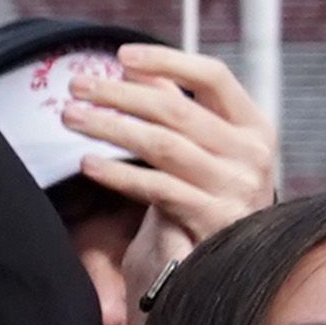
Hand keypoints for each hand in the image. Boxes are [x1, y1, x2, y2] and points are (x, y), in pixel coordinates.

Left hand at [58, 42, 276, 275]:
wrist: (231, 268)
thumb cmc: (209, 198)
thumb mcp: (203, 150)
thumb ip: (178, 109)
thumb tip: (135, 69)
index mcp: (254, 126)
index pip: (213, 77)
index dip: (167, 61)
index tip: (121, 55)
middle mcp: (251, 153)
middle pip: (177, 110)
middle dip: (120, 95)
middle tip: (76, 86)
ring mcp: (235, 188)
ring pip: (162, 146)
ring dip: (110, 127)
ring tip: (71, 117)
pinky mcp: (213, 221)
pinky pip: (156, 189)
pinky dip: (119, 174)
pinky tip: (88, 163)